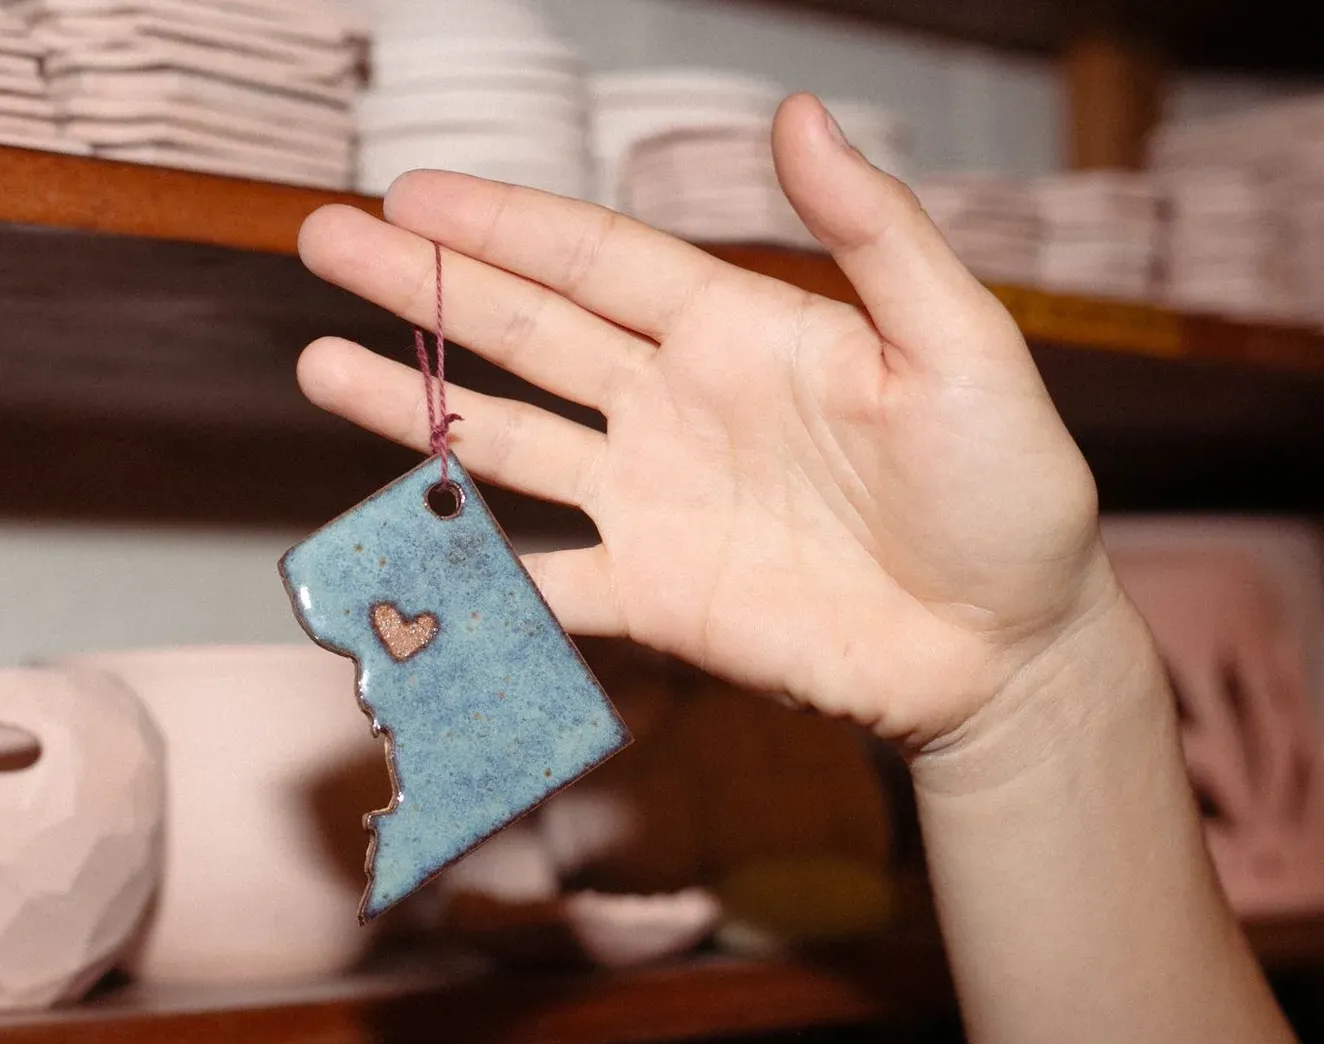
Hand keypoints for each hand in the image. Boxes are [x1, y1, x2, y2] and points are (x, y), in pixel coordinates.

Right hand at [296, 93, 1119, 756]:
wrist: (1005, 649)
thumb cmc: (1007, 489)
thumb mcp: (962, 344)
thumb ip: (878, 236)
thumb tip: (799, 114)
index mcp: (736, 330)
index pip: (594, 258)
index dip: (502, 222)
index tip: (410, 191)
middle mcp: (674, 404)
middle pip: (524, 332)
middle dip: (423, 286)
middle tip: (324, 239)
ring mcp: (652, 502)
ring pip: (505, 443)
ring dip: (412, 406)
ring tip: (317, 364)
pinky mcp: (651, 597)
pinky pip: (538, 580)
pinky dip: (468, 568)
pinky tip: (396, 539)